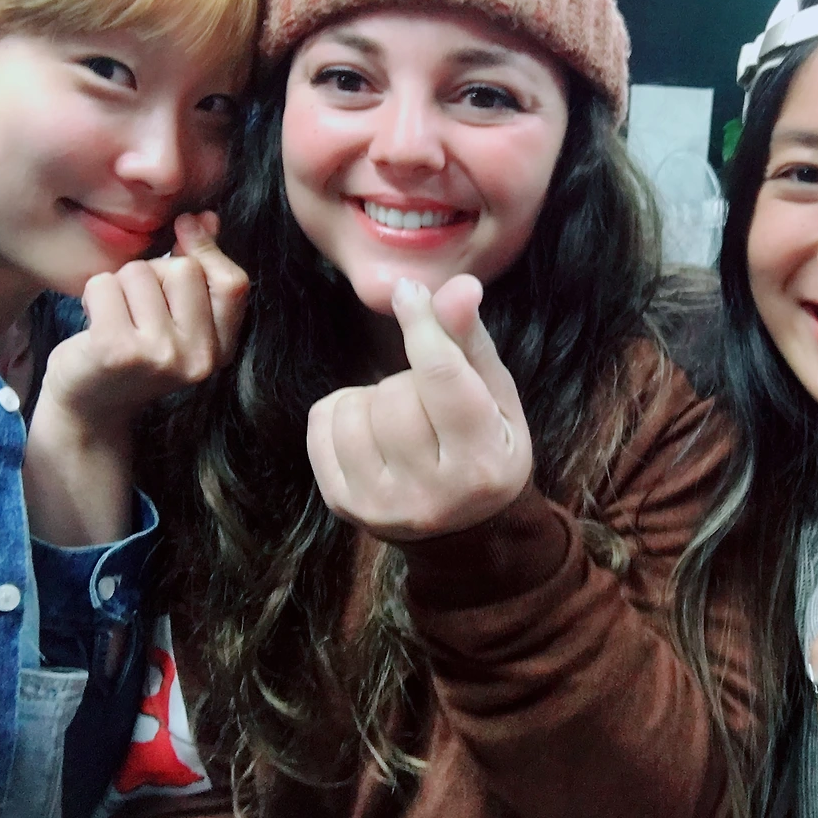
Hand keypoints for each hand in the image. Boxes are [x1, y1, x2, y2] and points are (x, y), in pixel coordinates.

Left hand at [24, 212, 248, 545]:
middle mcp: (197, 358)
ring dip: (119, 285)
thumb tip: (206, 217)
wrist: (88, 410)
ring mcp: (160, 356)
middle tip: (136, 306)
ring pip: (141, 272)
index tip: (186, 227)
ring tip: (114, 316)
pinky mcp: (118, 350)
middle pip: (183, 270)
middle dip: (153, 272)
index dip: (208, 248)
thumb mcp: (177, 322)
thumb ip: (198, 273)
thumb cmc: (132, 356)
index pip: (233, 283)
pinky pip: (105, 284)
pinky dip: (93, 294)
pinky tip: (93, 323)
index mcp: (220, 351)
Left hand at [307, 274, 532, 541]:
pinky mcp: (344, 505)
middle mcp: (431, 496)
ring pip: (355, 407)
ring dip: (375, 396)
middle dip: (409, 380)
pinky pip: (322, 424)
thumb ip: (471, 342)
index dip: (422, 326)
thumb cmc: (485, 446)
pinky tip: (371, 427)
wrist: (464, 531)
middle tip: (428, 400)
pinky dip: (343, 410)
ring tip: (403, 417)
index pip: (442, 379)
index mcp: (482, 465)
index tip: (410, 292)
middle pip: (395, 393)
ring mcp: (382, 507)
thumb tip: (459, 286)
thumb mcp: (495, 397)